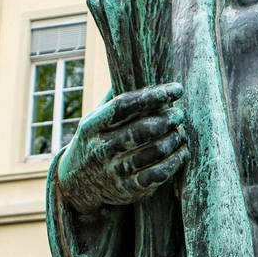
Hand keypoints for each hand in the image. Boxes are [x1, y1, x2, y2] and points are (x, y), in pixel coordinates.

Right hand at [55, 83, 188, 214]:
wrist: (76, 183)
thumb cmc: (96, 140)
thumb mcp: (95, 119)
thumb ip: (115, 98)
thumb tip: (140, 67)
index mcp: (91, 126)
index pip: (124, 105)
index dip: (153, 96)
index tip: (176, 89)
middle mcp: (100, 149)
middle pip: (141, 130)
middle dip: (167, 119)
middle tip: (179, 114)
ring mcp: (113, 171)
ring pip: (153, 152)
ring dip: (174, 139)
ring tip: (181, 131)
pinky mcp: (126, 190)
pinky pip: (157, 175)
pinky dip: (174, 162)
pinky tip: (181, 151)